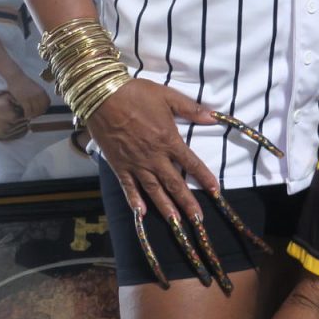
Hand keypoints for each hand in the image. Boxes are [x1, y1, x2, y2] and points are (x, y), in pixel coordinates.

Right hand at [7, 72, 51, 118]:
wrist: (16, 77)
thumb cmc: (24, 82)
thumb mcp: (35, 87)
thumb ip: (39, 94)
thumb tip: (40, 103)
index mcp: (43, 91)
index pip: (47, 104)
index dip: (44, 109)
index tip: (39, 112)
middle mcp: (39, 95)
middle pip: (42, 108)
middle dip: (38, 113)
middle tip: (33, 116)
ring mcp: (32, 97)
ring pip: (35, 111)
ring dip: (32, 115)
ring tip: (28, 116)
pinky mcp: (24, 99)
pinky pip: (28, 110)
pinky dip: (27, 114)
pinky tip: (24, 115)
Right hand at [86, 79, 272, 290]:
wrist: (103, 96)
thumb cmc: (137, 94)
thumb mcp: (169, 97)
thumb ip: (191, 109)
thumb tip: (213, 118)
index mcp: (169, 140)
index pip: (191, 164)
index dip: (204, 178)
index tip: (216, 192)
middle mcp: (154, 157)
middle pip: (174, 183)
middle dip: (187, 203)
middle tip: (198, 220)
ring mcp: (135, 163)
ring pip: (153, 190)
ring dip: (166, 207)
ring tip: (176, 223)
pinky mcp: (118, 165)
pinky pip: (128, 186)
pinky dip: (135, 200)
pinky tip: (142, 213)